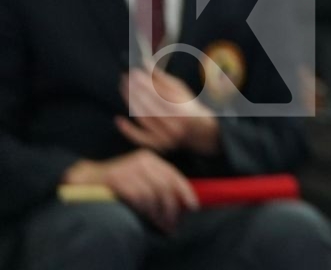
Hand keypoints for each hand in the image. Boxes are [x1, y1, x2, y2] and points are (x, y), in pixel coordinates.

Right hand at [65, 149, 197, 233]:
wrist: (85, 179)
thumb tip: (179, 204)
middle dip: (171, 208)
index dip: (185, 192)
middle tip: (172, 224)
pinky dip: (144, 210)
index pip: (173, 175)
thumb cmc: (116, 183)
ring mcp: (128, 168)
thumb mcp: (139, 178)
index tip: (193, 207)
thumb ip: (156, 185)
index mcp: (150, 159)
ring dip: (158, 213)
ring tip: (161, 224)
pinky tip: (146, 217)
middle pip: (165, 187)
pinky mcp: (116, 179)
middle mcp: (142, 161)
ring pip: (152, 194)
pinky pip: (137, 197)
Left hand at [117, 69, 219, 156]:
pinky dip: (128, 130)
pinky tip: (119, 119)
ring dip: (130, 103)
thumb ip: (162, 78)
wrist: (199, 131)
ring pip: (143, 118)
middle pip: (149, 106)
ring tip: (123, 89)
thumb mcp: (180, 89)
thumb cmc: (187, 105)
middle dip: (135, 91)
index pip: (159, 94)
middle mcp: (175, 124)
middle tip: (125, 78)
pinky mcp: (157, 144)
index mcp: (183, 109)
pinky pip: (140, 138)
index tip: (134, 72)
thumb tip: (145, 62)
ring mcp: (166, 136)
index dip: (145, 83)